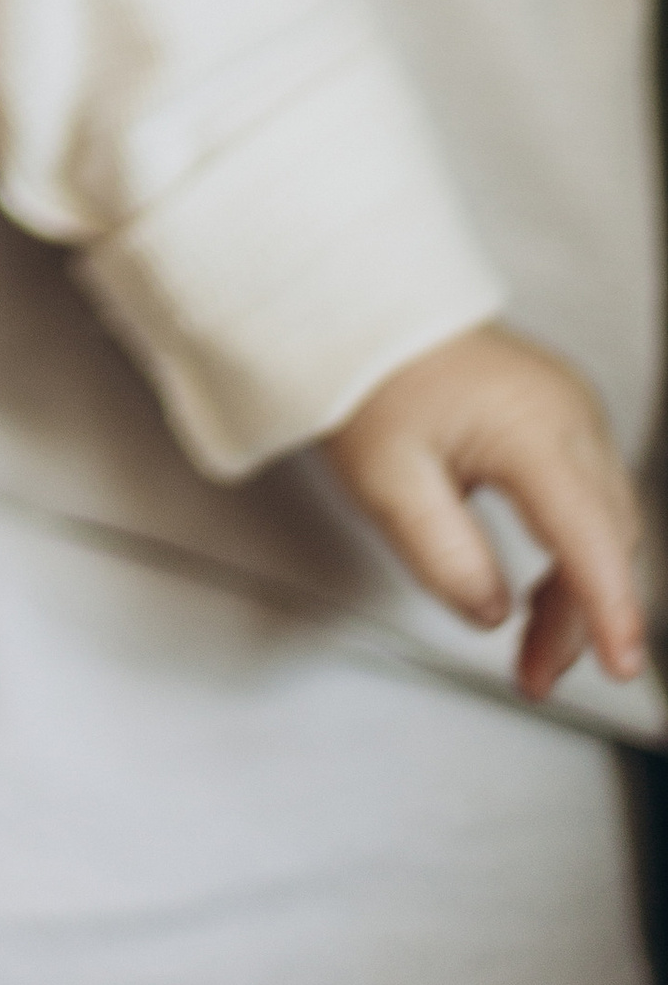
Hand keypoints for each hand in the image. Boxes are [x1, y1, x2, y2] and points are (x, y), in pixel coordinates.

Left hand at [323, 324, 647, 698]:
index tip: (621, 666)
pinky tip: (543, 594)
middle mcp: (569, 415)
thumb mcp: (385, 480)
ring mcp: (572, 410)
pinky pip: (589, 497)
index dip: (610, 611)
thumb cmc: (370, 376)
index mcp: (532, 428)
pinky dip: (574, 552)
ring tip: (535, 653)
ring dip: (579, 592)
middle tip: (535, 675)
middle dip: (583, 618)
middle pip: (606, 539)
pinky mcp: (561, 415)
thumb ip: (443, 554)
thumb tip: (491, 613)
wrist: (364, 308)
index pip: (591, 537)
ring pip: (605, 524)